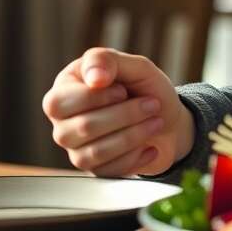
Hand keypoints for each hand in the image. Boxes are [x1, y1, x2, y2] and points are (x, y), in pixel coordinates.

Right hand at [41, 47, 194, 176]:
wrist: (170, 120)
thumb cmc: (146, 89)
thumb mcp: (134, 65)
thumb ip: (109, 60)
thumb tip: (93, 78)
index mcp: (65, 89)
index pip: (61, 101)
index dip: (96, 98)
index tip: (124, 91)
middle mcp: (63, 121)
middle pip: (82, 127)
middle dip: (126, 115)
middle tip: (152, 104)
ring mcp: (76, 148)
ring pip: (96, 151)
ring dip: (134, 135)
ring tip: (156, 122)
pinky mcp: (95, 169)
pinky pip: (110, 170)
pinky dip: (137, 156)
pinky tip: (149, 145)